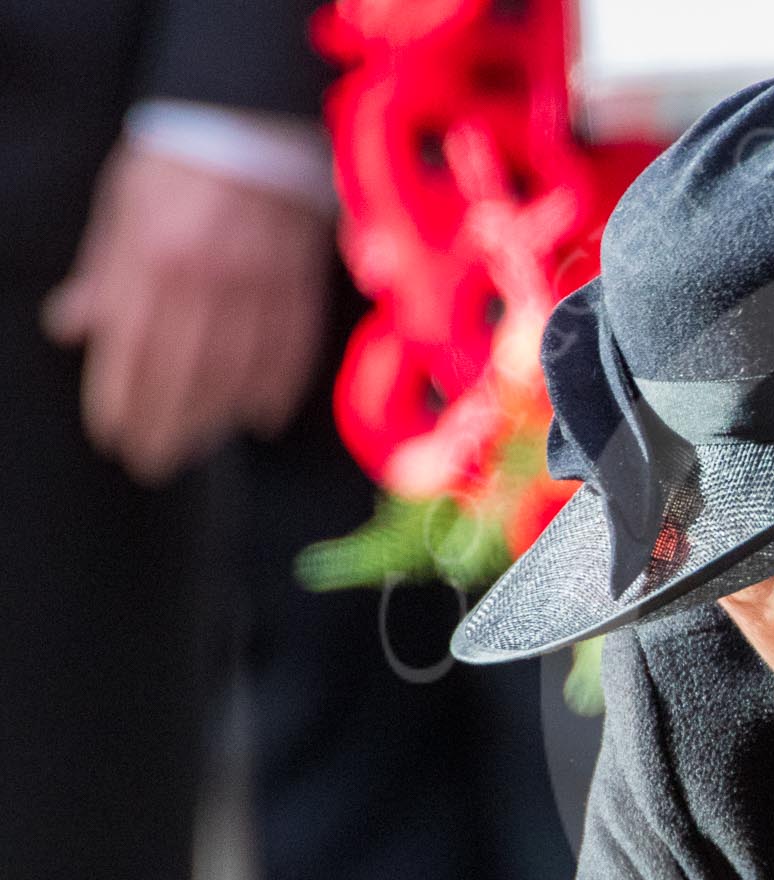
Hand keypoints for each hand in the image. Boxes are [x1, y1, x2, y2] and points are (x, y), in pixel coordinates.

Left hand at [40, 138, 331, 485]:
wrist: (256, 122)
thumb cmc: (179, 161)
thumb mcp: (123, 204)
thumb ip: (102, 271)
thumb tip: (71, 328)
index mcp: (153, 259)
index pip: (130, 351)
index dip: (119, 402)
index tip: (113, 437)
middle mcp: (207, 282)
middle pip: (182, 376)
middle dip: (163, 428)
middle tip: (153, 464)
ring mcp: (260, 289)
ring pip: (236, 374)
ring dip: (213, 421)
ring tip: (196, 447)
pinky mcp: (302, 289)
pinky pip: (289, 354)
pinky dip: (274, 391)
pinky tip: (258, 419)